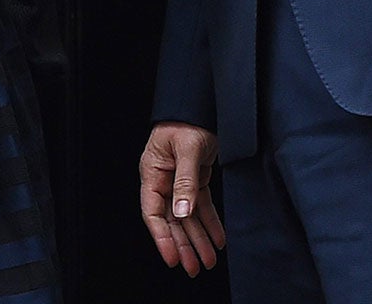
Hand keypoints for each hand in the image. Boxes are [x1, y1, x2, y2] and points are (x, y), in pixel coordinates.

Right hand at [139, 121, 225, 275]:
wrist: (202, 104)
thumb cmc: (187, 120)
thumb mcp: (187, 149)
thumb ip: (185, 181)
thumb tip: (181, 212)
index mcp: (153, 172)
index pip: (153, 212)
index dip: (162, 237)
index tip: (173, 257)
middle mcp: (164, 180)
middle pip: (171, 220)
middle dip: (183, 244)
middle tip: (193, 267)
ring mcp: (179, 181)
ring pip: (187, 217)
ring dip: (198, 238)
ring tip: (208, 260)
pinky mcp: (195, 179)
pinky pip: (201, 206)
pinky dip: (210, 223)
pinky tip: (218, 238)